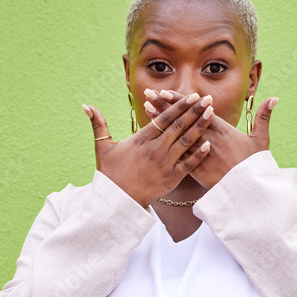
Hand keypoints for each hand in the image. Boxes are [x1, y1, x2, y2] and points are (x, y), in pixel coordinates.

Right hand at [82, 93, 213, 206]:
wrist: (117, 201)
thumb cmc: (110, 174)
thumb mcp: (103, 148)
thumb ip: (98, 124)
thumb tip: (86, 105)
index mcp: (141, 139)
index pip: (164, 118)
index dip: (178, 106)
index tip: (191, 95)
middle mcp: (155, 149)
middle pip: (178, 126)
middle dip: (194, 111)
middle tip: (207, 98)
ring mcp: (165, 164)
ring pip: (186, 141)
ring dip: (200, 126)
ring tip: (211, 113)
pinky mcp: (171, 178)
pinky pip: (189, 164)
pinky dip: (199, 154)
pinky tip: (209, 144)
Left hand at [144, 88, 276, 189]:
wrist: (251, 190)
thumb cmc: (255, 166)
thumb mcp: (261, 140)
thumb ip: (264, 117)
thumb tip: (275, 98)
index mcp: (222, 129)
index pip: (197, 110)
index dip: (180, 100)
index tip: (165, 91)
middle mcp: (209, 138)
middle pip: (182, 118)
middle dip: (165, 106)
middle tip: (148, 94)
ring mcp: (201, 153)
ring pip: (177, 133)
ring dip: (161, 121)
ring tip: (146, 109)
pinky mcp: (197, 168)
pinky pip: (177, 153)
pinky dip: (165, 144)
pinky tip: (153, 137)